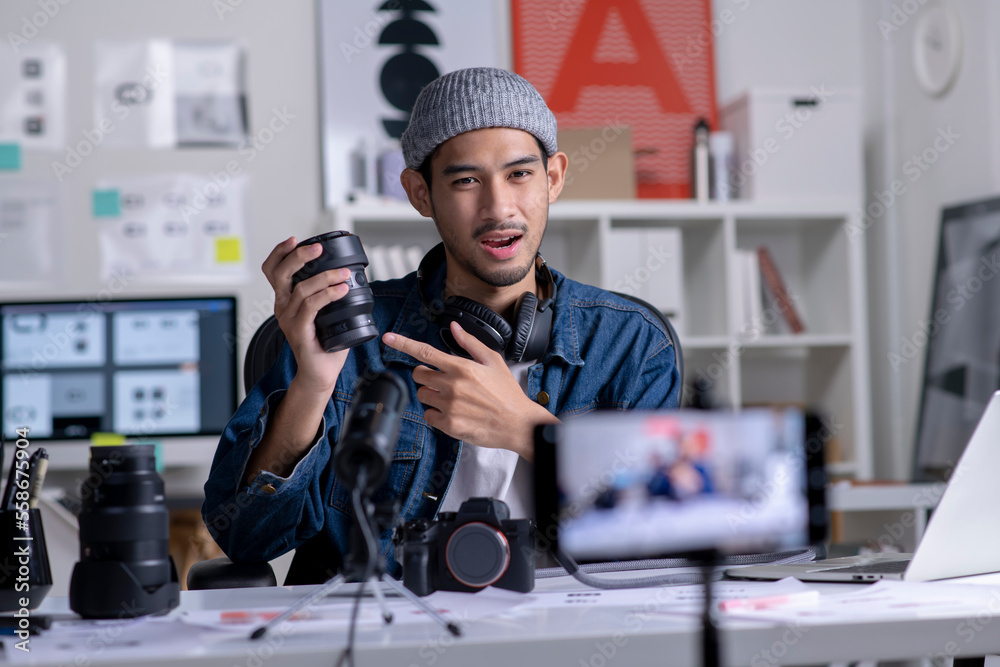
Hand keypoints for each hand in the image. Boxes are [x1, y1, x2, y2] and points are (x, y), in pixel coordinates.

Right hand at [261, 237, 352, 396]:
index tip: (293, 240)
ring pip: (302, 289)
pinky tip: (341, 290)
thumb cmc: (325, 343)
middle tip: (318, 248)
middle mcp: (283, 307)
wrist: (320, 373)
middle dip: (299, 257)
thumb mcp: (326, 313)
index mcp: (285, 300)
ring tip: (343, 274)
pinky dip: (328, 295)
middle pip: (281, 274)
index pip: (273, 271)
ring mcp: (288, 319)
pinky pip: (311, 307)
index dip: (280, 253)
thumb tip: (350, 275)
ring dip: (325, 277)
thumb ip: (330, 294)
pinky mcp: (298, 331)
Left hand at [382, 321, 558, 461]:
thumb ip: (470, 343)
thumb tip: (454, 327)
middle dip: (428, 375)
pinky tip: (452, 412)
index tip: (388, 338)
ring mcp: (448, 406)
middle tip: (444, 380)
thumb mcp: (493, 361)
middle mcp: (452, 385)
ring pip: (422, 395)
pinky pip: (428, 416)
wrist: (518, 423)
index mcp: (461, 367)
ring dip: (431, 394)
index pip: (424, 352)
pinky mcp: (448, 424)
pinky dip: (436, 414)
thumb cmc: (507, 393)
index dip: (403, 343)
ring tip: (452, 398)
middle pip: (419, 375)